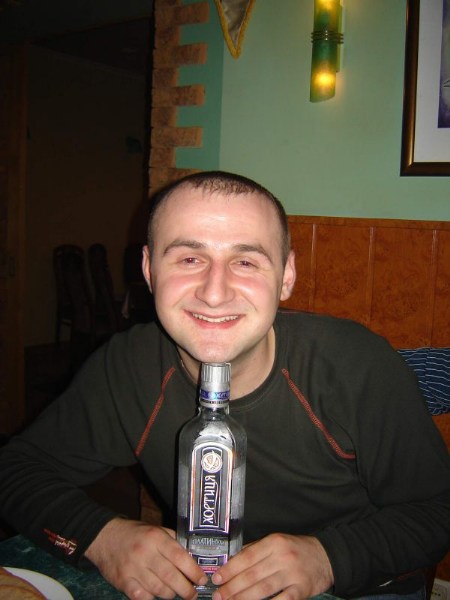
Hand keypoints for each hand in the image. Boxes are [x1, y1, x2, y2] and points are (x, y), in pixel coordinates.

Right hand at [84, 517, 206, 598]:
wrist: (105, 537)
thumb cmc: (135, 534)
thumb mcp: (156, 530)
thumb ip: (173, 541)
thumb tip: (193, 556)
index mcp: (156, 538)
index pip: (179, 557)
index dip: (193, 571)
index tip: (202, 579)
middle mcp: (145, 553)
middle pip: (171, 577)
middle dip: (186, 589)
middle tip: (193, 594)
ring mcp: (133, 569)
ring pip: (158, 590)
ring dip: (171, 595)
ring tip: (176, 593)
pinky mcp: (123, 582)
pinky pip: (142, 597)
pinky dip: (152, 599)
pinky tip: (157, 595)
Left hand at [211, 534, 333, 599]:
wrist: (326, 556)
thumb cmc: (296, 550)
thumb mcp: (277, 542)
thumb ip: (256, 550)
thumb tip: (231, 562)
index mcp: (274, 542)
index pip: (247, 557)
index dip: (230, 569)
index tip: (216, 578)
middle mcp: (282, 557)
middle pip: (252, 575)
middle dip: (232, 588)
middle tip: (218, 596)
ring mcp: (293, 574)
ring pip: (263, 590)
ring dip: (244, 599)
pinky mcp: (302, 590)